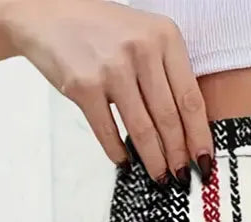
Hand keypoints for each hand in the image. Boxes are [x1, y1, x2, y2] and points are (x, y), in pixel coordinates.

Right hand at [3, 0, 212, 186]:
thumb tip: (188, 132)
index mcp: (165, 37)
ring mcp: (111, 68)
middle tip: (182, 175)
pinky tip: (125, 161)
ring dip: (154, 161)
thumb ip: (168, 74)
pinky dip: (118, 152)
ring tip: (160, 176)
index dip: (200, 137)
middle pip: (169, 119)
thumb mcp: (146, 37)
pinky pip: (108, 131)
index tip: (205, 161)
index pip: (191, 100)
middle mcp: (141, 50)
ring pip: (143, 130)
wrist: (45, 10)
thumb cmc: (101, 30)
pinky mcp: (83, 85)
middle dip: (178, 155)